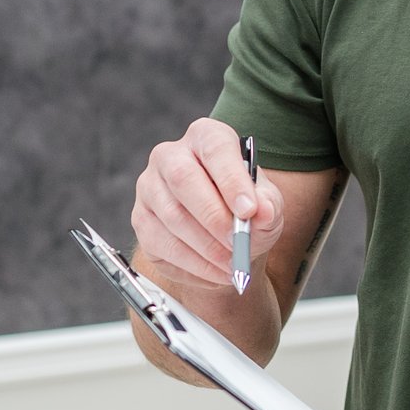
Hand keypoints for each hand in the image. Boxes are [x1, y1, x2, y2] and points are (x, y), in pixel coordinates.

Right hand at [131, 118, 284, 288]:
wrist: (224, 235)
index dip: (232, 180)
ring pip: (171, 217)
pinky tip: (216, 272)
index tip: (249, 210)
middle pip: (182, 178)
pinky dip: (194, 265)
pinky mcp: (141, 221)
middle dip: (213, 217)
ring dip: (206, 248)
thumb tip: (262, 211)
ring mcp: (150, 188)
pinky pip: (162, 246)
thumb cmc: (243, 207)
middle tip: (238, 244)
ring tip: (233, 264)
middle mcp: (170, 156)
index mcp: (206, 137)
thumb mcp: (266, 204)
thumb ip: (268, 205)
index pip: (215, 149)